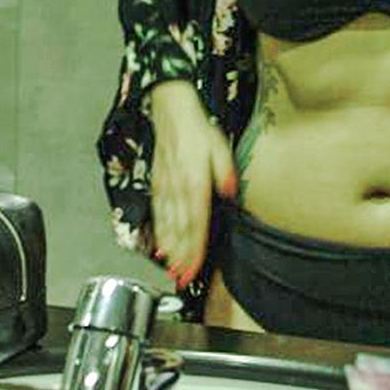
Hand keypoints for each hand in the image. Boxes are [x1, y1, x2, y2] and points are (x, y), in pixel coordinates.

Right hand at [148, 81, 237, 287]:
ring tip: (172, 268)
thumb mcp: (219, 146)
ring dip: (170, 248)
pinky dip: (159, 232)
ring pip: (167, 224)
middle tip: (184, 278)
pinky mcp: (158, 184)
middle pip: (180, 229)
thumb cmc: (198, 130)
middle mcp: (177, 188)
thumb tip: (232, 192)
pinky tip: (160, 245)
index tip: (195, 266)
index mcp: (194, 181)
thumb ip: (225, 172)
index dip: (195, 247)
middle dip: (182, 256)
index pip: (196, 222)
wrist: (171, 112)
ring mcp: (165, 187)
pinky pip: (158, 213)